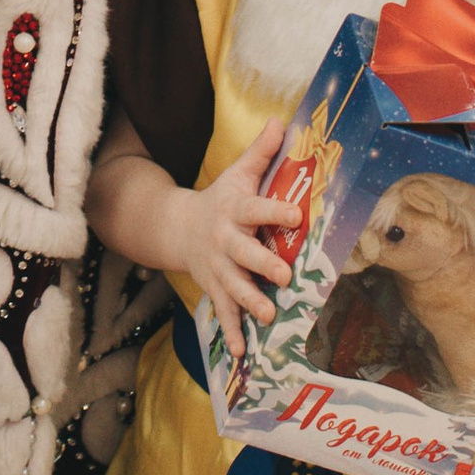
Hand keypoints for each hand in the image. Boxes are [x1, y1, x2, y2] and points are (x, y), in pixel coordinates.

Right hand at [164, 114, 303, 366]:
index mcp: (234, 211)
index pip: (257, 209)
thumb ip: (261, 153)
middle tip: (285, 275)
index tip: (298, 215)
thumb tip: (282, 120)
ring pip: (234, 288)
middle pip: (244, 255)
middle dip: (263, 266)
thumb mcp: (237, 174)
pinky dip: (231, 335)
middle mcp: (225, 242)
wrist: (177, 228)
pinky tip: (241, 355)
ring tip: (269, 316)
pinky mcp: (214, 289)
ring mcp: (217, 269)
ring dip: (250, 303)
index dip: (276, 211)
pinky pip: (223, 314)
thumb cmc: (219, 200)